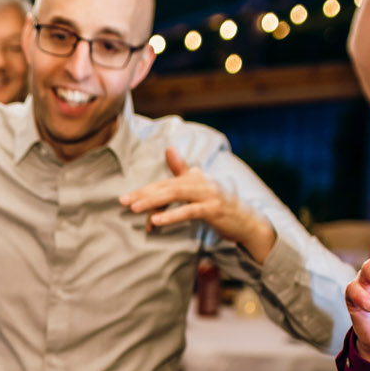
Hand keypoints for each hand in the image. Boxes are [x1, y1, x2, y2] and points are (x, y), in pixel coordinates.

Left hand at [121, 147, 276, 258]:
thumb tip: (168, 148)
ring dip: (153, 202)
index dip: (144, 190)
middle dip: (143, 194)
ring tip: (135, 208)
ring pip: (175, 195)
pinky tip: (156, 220)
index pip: (164, 183)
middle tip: (123, 201)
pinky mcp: (213, 209)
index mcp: (194, 176)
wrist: (246, 221)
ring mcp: (208, 194)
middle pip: (166, 186)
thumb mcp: (199, 187)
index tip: (125, 197)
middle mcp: (200, 181)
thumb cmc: (219, 205)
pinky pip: (188, 211)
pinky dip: (171, 215)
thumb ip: (182, 170)